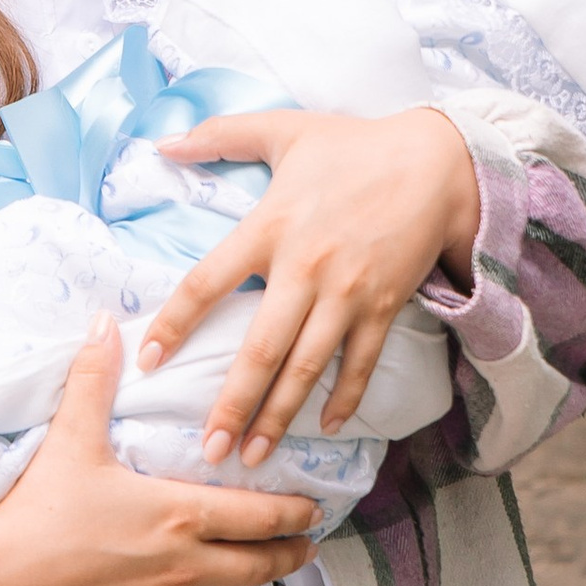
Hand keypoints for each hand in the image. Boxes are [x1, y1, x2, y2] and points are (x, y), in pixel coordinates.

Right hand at [0, 320, 317, 585]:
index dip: (296, 513)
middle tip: (303, 544)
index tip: (313, 508)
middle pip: (261, 568)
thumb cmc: (39, 508)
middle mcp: (185, 567)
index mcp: (181, 515)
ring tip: (250, 573)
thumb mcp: (71, 437)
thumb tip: (104, 323)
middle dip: (289, 555)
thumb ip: (94, 378)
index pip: (262, 517)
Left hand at [137, 107, 479, 464]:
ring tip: (253, 457)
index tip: (148, 359)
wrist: (436, 161)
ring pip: (307, 369)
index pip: (207, 282)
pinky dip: (344, 400)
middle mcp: (305, 268)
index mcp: (270, 226)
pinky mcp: (384, 307)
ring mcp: (347, 293)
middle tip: (209, 449)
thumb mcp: (283, 128)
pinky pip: (359, 364)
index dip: (174, 323)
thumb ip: (220, 134)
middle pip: (260, 349)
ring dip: (279, 417)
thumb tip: (163, 142)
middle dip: (232, 405)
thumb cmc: (353, 145)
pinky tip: (325, 429)